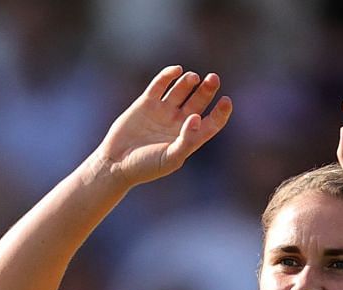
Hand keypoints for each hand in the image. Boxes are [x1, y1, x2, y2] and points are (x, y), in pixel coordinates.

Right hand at [93, 66, 230, 187]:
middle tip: (213, 79)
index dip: (221, 112)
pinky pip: (160, 84)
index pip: (211, 122)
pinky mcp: (147, 102)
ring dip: (189, 81)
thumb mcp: (170, 158)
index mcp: (188, 138)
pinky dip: (169, 75)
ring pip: (182, 89)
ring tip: (193, 78)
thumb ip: (187, 140)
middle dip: (207, 89)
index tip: (226, 101)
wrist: (116, 163)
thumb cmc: (145, 167)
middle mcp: (178, 122)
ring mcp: (163, 111)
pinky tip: (177, 70)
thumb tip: (197, 117)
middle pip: (199, 100)